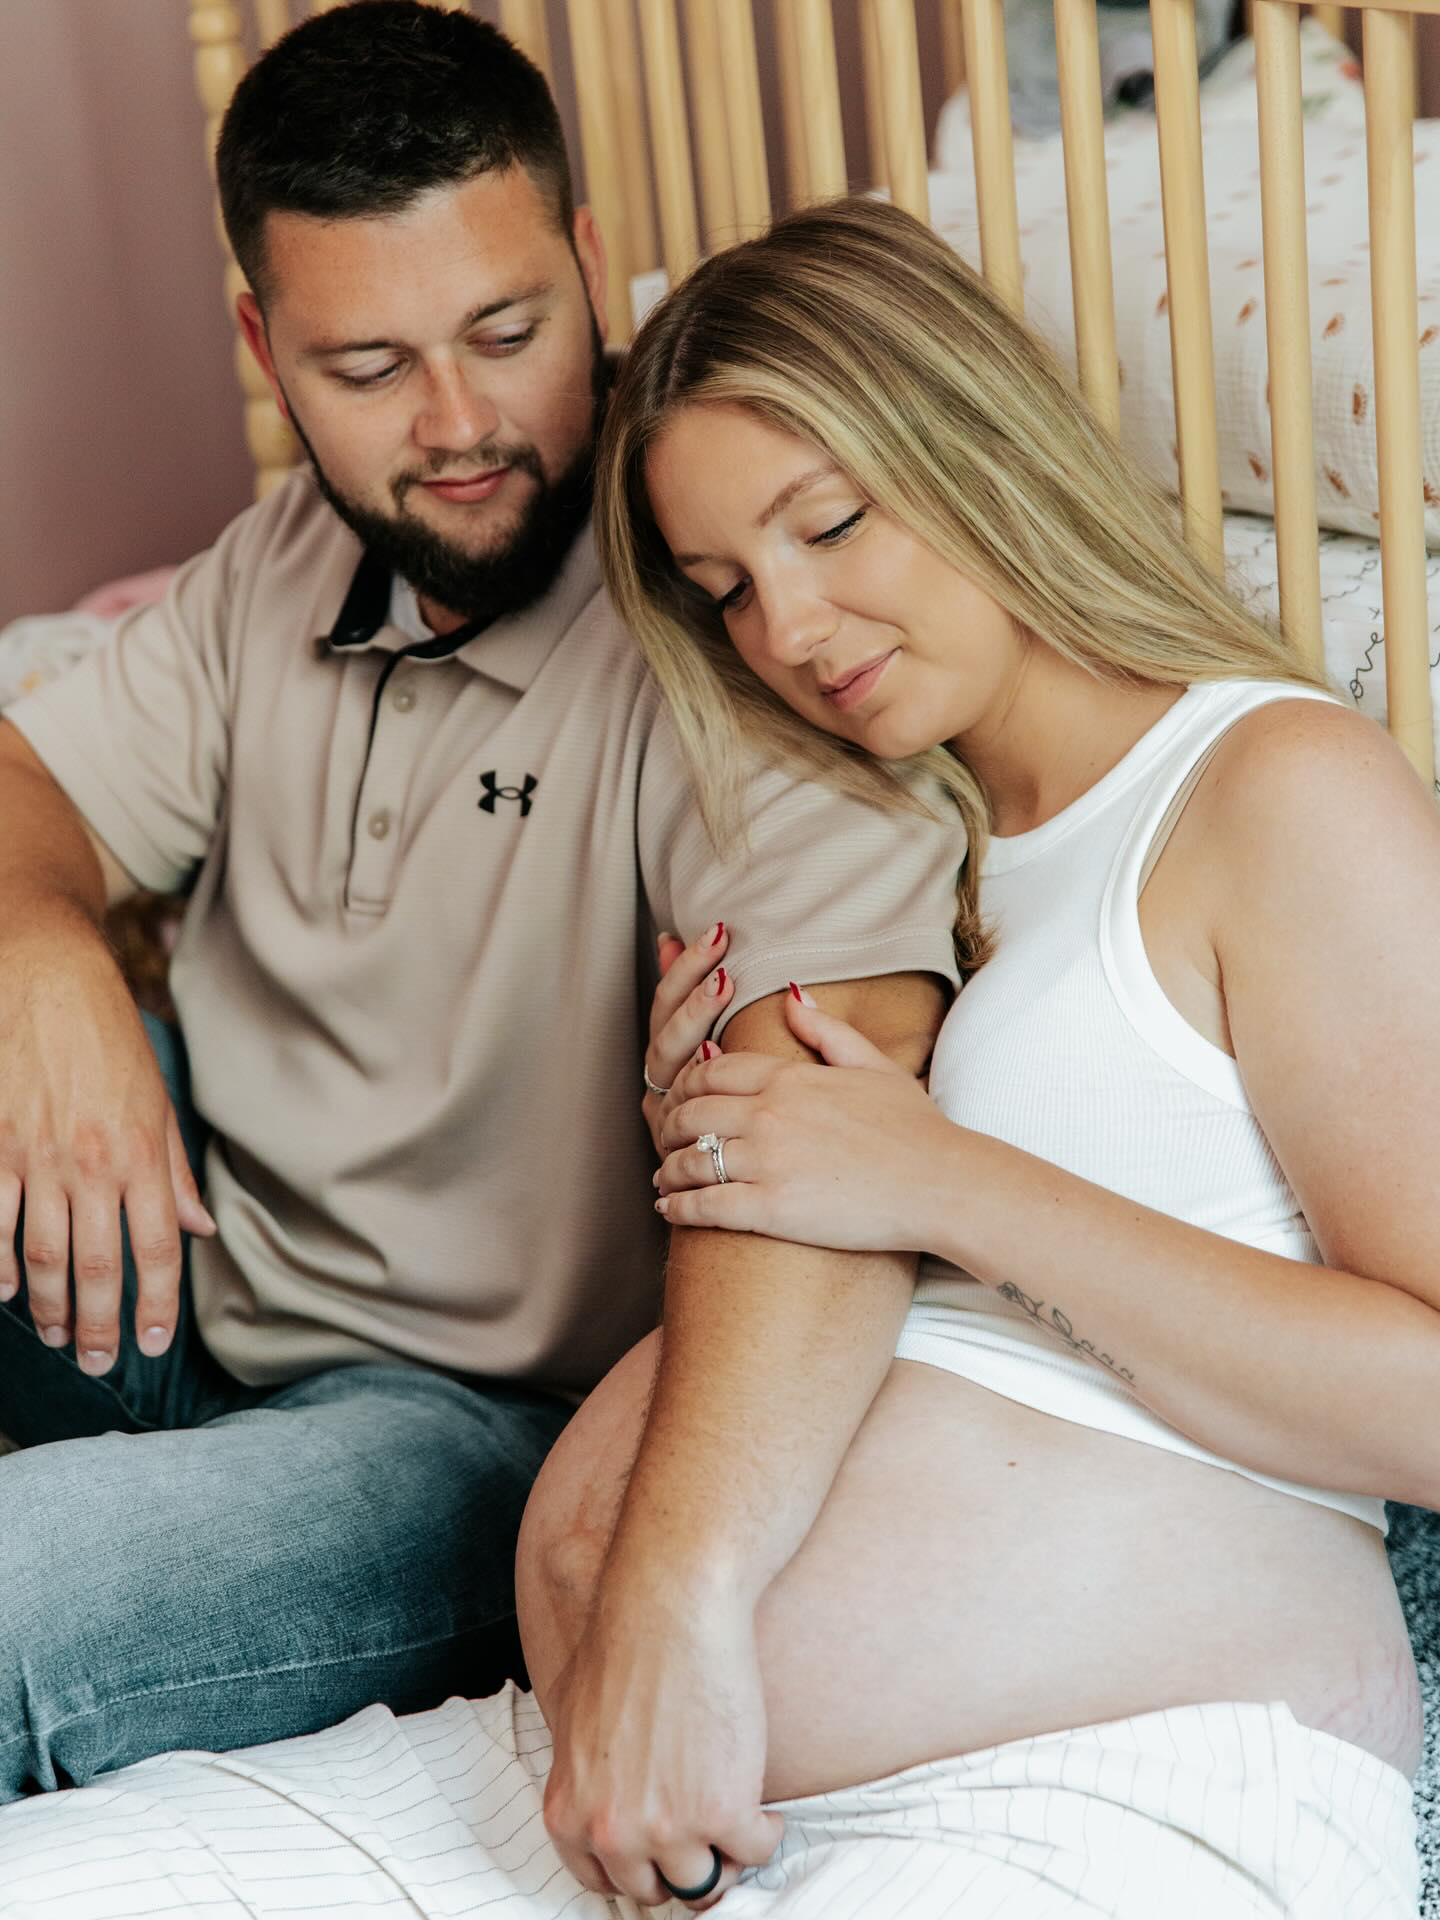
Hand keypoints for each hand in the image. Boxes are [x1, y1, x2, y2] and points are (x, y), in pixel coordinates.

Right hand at [0, 926, 215, 1371]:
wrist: (41, 973)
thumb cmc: (106, 1033)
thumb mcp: (156, 1096)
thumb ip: (173, 1170)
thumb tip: (199, 1229)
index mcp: (138, 1154)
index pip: (155, 1250)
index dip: (156, 1306)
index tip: (152, 1345)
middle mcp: (88, 1164)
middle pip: (93, 1267)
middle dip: (99, 1325)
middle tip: (100, 1363)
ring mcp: (32, 1157)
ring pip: (38, 1255)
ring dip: (48, 1307)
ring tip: (58, 1336)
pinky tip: (2, 1290)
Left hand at [542, 1586, 781, 1907]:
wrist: (670, 1607)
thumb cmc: (624, 1643)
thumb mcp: (571, 1716)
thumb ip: (579, 1772)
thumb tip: (602, 1790)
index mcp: (570, 1813)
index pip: (604, 1881)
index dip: (639, 1866)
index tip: (662, 1850)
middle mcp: (613, 1832)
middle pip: (655, 1889)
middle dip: (680, 1864)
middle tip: (704, 1837)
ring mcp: (668, 1828)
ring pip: (705, 1884)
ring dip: (725, 1858)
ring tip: (736, 1825)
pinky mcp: (724, 1811)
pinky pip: (755, 1851)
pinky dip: (765, 1835)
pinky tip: (764, 1808)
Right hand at [642, 921, 733, 1155]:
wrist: (742, 1199)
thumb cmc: (745, 1124)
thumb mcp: (721, 1055)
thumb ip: (690, 997)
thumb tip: (668, 940)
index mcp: (672, 1060)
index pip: (669, 1002)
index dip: (687, 965)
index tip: (717, 930)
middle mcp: (663, 1085)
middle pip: (665, 1024)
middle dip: (690, 981)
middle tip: (720, 947)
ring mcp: (667, 1116)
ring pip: (668, 1058)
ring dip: (692, 1016)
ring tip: (721, 983)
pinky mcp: (675, 1147)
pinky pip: (681, 1104)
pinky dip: (693, 1075)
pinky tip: (712, 1050)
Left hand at [654, 987, 955, 1251]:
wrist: (942, 1184)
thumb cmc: (916, 1129)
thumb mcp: (874, 1064)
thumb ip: (826, 1030)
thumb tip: (791, 994)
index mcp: (790, 1078)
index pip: (713, 1071)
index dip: (686, 1084)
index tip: (680, 1097)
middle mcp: (770, 1114)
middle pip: (692, 1113)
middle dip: (670, 1126)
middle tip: (665, 1138)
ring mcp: (767, 1162)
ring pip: (690, 1160)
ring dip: (668, 1169)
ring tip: (664, 1178)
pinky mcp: (771, 1209)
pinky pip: (704, 1205)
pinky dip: (678, 1207)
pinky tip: (669, 1209)